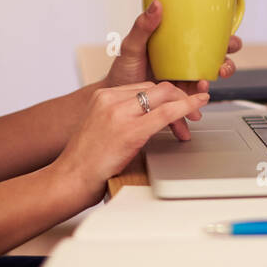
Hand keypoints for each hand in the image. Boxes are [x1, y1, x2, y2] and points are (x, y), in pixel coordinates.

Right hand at [55, 82, 210, 204]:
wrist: (70, 179)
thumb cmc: (86, 161)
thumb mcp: (101, 127)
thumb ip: (122, 117)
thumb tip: (148, 117)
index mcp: (103, 96)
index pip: (143, 87)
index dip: (165, 96)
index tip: (176, 105)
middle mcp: (110, 99)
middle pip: (156, 88)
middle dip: (178, 98)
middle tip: (192, 114)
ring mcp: (120, 113)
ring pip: (164, 96)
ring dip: (183, 106)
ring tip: (191, 122)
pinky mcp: (130, 130)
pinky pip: (166, 113)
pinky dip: (186, 107)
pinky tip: (196, 106)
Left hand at [103, 0, 242, 139]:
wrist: (116, 99)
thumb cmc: (123, 69)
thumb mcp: (131, 46)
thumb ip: (143, 26)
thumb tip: (156, 4)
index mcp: (180, 49)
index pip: (210, 41)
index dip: (227, 41)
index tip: (230, 44)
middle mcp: (185, 66)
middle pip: (216, 64)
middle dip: (226, 67)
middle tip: (220, 70)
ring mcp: (183, 85)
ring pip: (205, 88)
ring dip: (207, 91)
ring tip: (200, 92)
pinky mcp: (176, 105)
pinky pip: (188, 109)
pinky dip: (189, 116)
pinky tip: (187, 120)